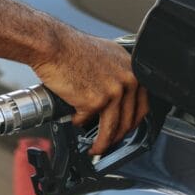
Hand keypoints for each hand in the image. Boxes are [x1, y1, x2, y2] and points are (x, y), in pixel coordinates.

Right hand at [33, 26, 148, 154]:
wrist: (52, 45)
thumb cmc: (70, 47)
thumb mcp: (103, 55)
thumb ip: (114, 73)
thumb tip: (113, 94)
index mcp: (131, 68)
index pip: (142, 102)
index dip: (133, 120)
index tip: (126, 127)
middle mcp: (127, 80)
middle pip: (129, 119)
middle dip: (119, 136)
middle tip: (110, 142)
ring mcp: (113, 92)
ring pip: (112, 127)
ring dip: (103, 142)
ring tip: (95, 148)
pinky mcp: (94, 101)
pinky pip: (86, 121)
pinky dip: (78, 123)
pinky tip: (73, 120)